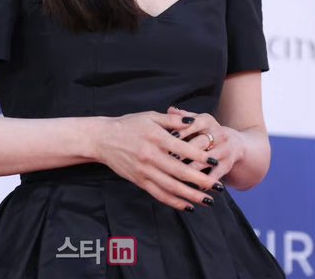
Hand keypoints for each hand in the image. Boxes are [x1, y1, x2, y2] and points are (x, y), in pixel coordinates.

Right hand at [95, 111, 224, 211]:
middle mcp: (151, 156)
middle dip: (201, 181)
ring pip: (171, 187)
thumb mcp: (150, 116)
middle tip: (218, 187)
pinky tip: (188, 206)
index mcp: (156, 138)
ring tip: (208, 201)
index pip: (183, 149)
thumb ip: (171, 120)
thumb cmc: (128, 125)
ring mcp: (144, 170)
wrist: (103, 139)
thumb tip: (192, 121)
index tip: (215, 161)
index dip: (200, 156)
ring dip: (191, 196)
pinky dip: (174, 202)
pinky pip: (159, 194)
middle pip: (180, 172)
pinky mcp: (139, 181)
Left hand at [166, 106, 244, 183]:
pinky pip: (216, 174)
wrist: (233, 144)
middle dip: (184, 150)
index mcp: (207, 120)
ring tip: (176, 174)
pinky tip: (192, 187)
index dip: (181, 130)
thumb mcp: (195, 121)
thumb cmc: (203, 132)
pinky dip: (205, 181)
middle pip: (201, 142)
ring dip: (192, 168)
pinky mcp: (227, 165)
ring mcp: (224, 150)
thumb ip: (181, 117)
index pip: (194, 123)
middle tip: (168, 158)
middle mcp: (218, 133)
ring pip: (207, 159)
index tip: (166, 138)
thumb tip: (170, 109)